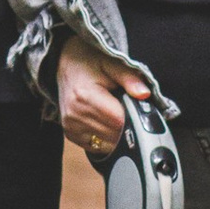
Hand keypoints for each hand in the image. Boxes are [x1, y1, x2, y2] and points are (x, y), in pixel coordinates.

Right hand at [56, 35, 148, 154]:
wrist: (65, 65)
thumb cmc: (89, 62)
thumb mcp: (111, 63)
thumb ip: (129, 78)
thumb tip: (144, 94)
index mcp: (85, 96)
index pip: (118, 120)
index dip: (133, 118)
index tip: (139, 110)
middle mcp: (74, 114)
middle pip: (114, 134)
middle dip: (127, 125)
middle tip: (127, 109)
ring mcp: (70, 126)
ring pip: (107, 143)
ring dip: (117, 133)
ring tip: (114, 113)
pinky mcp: (70, 135)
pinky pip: (97, 146)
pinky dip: (107, 138)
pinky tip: (105, 122)